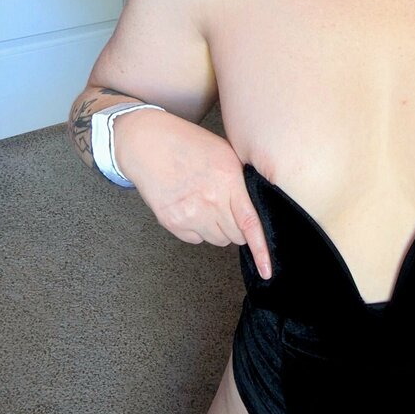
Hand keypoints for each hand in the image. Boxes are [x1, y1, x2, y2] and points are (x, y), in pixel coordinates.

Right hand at [112, 108, 271, 277]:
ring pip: (217, 240)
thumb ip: (242, 181)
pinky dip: (199, 229)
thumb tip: (257, 205)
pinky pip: (196, 239)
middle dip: (238, 227)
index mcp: (227, 180)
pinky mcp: (171, 222)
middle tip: (228, 206)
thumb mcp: (225, 153)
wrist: (147, 143)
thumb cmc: (189, 143)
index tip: (267, 270)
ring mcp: (188, 214)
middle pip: (235, 236)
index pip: (250, 223)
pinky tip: (192, 206)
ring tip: (208, 203)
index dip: (261, 250)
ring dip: (219, 228)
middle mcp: (209, 201)